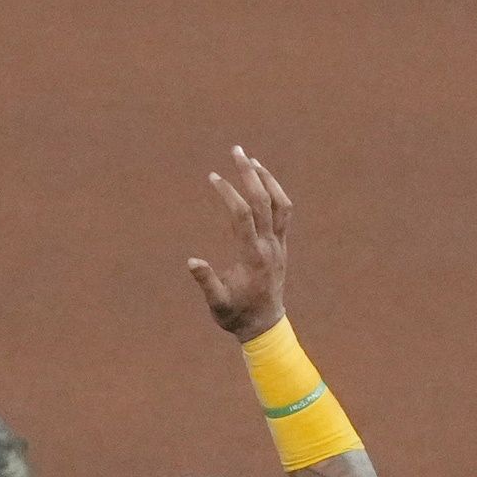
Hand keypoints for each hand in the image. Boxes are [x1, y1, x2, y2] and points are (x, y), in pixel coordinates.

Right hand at [185, 145, 292, 341]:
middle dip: (250, 174)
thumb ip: (207, 283)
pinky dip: (275, 193)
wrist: (265, 326)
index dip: (229, 193)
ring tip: (250, 160)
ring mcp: (279, 245)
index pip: (243, 216)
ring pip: (281, 204)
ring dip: (267, 179)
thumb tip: (192, 262)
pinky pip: (284, 213)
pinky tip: (261, 181)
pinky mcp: (281, 246)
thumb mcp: (218, 304)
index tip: (214, 177)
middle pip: (264, 202)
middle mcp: (270, 247)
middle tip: (236, 150)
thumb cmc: (237, 315)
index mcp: (253, 257)